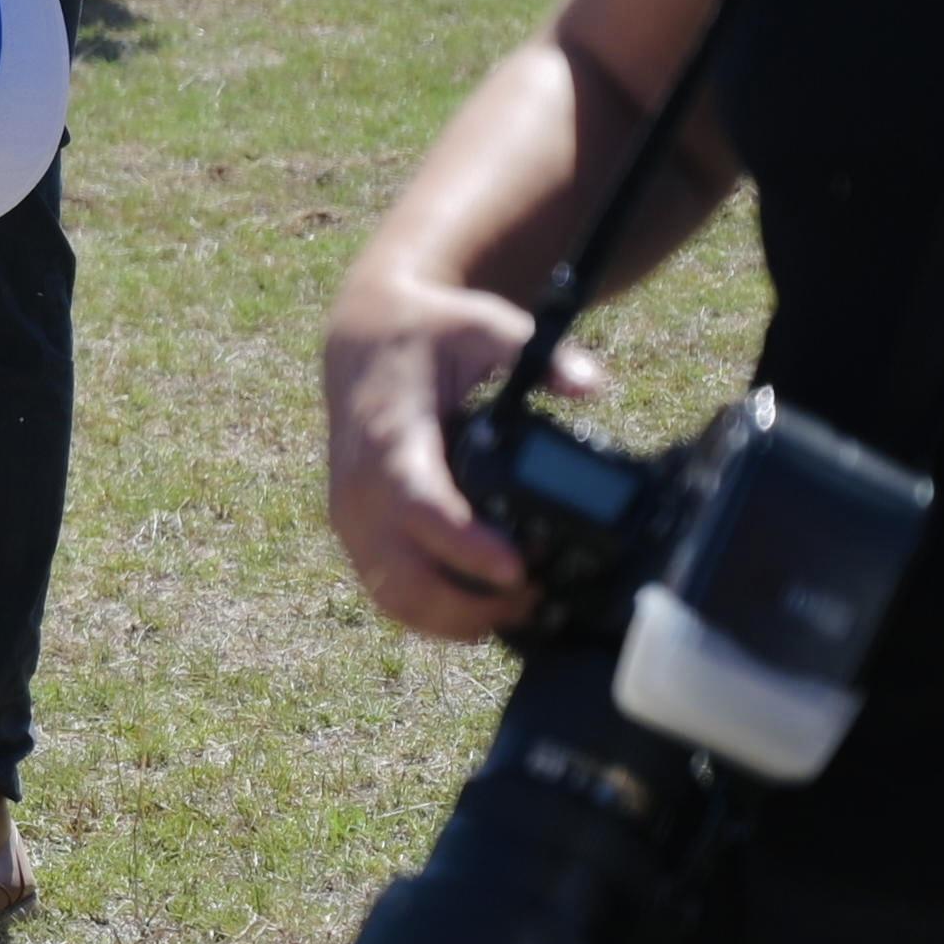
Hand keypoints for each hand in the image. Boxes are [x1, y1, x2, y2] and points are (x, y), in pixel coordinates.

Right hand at [324, 267, 599, 639]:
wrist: (361, 341)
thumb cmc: (427, 335)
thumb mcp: (484, 326)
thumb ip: (540, 355)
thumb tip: (592, 386)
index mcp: (390, 436)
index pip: (419, 504)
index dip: (464, 545)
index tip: (517, 569)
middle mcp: (360, 485)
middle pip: (402, 573)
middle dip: (470, 603)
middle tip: (535, 596)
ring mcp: (350, 514)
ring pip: (392, 595)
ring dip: (453, 618)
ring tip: (516, 608)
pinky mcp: (353, 531)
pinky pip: (386, 591)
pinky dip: (431, 614)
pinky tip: (479, 610)